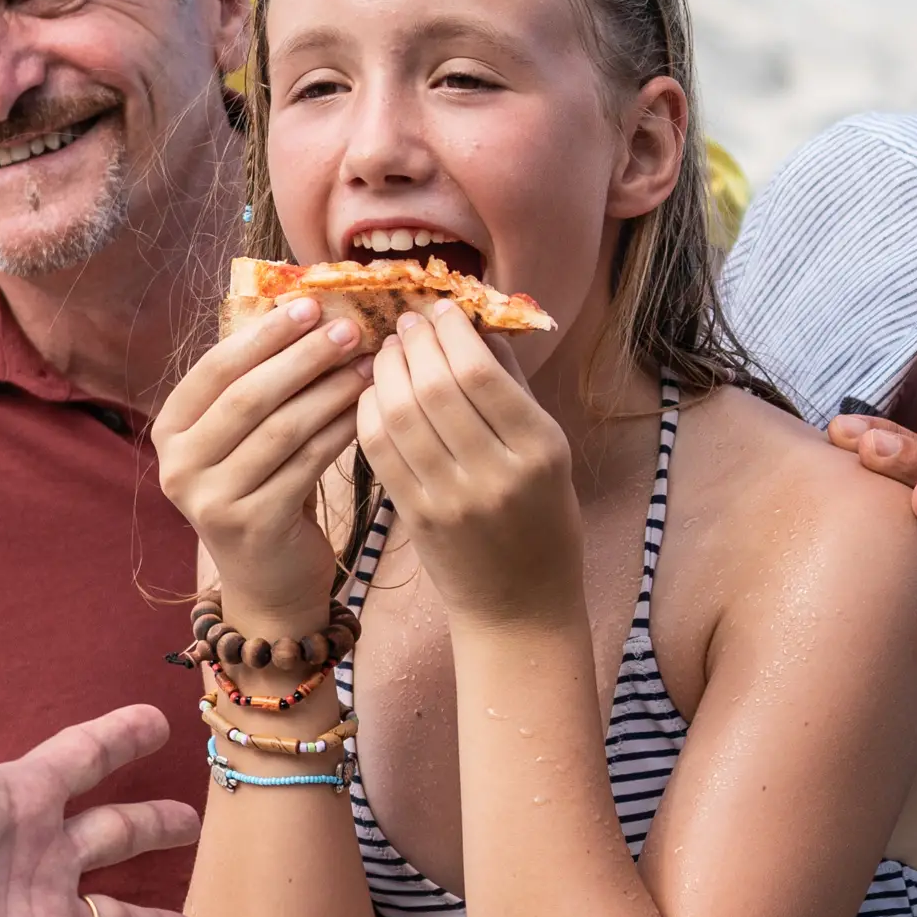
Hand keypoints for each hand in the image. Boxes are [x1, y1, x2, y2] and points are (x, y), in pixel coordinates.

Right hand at [152, 296, 370, 631]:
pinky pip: (305, 463)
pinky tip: (367, 408)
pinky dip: (340, 430)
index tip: (311, 304)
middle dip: (302, 356)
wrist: (268, 582)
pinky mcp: (251, 525)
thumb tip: (305, 308)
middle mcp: (178, 466)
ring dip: (328, 390)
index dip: (264, 334)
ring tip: (367, 364)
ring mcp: (210, 500)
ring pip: (280, 428)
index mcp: (170, 431)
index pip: (215, 369)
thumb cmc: (262, 492)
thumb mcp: (243, 438)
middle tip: (349, 328)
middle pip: (247, 395)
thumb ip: (256, 385)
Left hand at [355, 299, 580, 628]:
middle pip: (436, 386)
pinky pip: (378, 448)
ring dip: (386, 370)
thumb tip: (477, 322)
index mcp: (539, 449)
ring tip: (388, 351)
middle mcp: (496, 473)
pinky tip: (373, 392)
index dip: (451, 332)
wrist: (519, 605)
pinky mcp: (415, 516)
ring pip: (400, 413)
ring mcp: (451, 498)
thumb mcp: (548, 450)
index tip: (440, 311)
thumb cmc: (542, 519)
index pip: (481, 372)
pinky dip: (369, 408)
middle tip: (405, 324)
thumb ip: (512, 386)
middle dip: (414, 343)